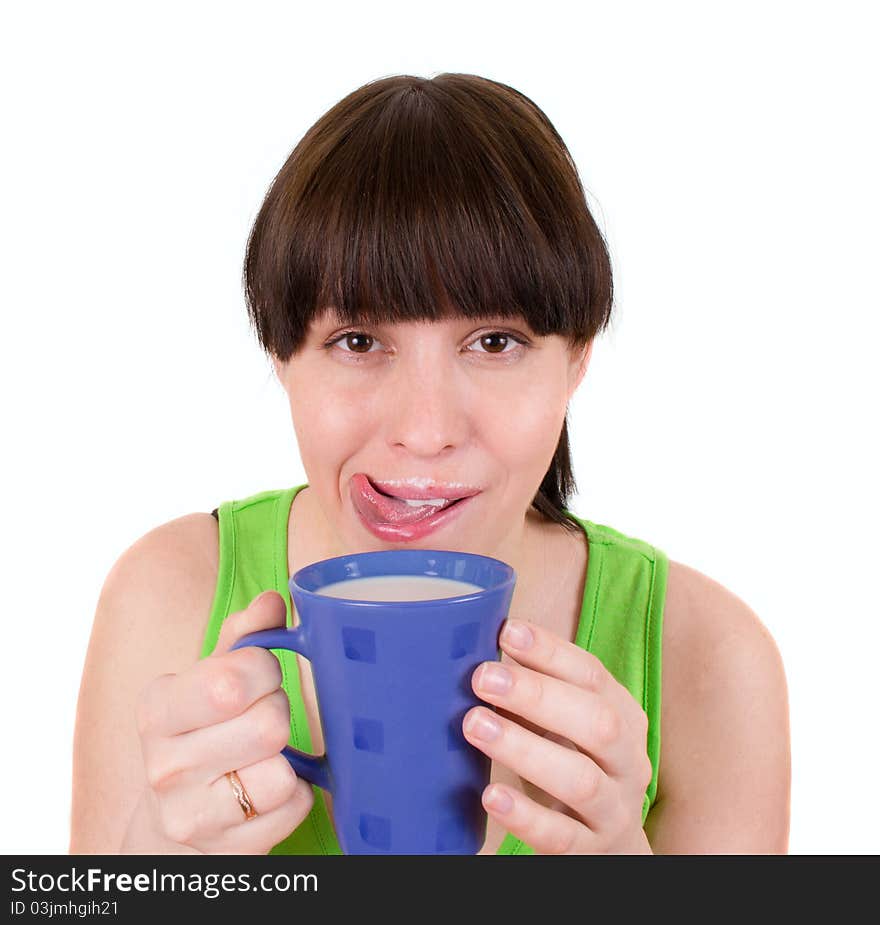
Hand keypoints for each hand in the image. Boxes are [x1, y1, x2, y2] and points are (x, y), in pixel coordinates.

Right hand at [133, 591, 313, 853]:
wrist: (174, 821)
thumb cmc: (201, 731)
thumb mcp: (209, 677)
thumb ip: (244, 635)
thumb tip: (273, 601)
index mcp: (157, 709)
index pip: (235, 679)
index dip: (266, 670)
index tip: (257, 678)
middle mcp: (166, 766)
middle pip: (269, 724)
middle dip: (277, 713)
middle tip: (259, 720)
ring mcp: (193, 815)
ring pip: (282, 772)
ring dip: (286, 759)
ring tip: (261, 756)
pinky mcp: (228, 850)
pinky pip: (296, 806)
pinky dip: (295, 793)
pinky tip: (267, 790)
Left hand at [463, 618, 653, 854]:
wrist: (610, 843)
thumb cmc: (573, 763)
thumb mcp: (563, 723)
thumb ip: (534, 690)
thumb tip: (478, 650)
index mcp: (622, 714)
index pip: (592, 675)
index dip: (551, 652)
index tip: (507, 632)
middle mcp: (627, 759)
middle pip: (597, 723)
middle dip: (538, 695)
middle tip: (482, 677)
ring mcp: (615, 809)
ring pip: (580, 780)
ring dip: (525, 749)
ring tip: (475, 724)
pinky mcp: (592, 852)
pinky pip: (563, 837)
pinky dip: (526, 816)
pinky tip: (492, 795)